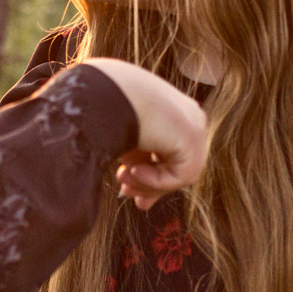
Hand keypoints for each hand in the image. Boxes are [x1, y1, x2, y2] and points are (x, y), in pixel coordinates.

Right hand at [79, 58, 207, 209]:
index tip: (127, 189)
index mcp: (167, 111)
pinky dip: (155, 180)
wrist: (102, 92)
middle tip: (125, 193)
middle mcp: (185, 115)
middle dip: (151, 185)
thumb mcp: (119, 143)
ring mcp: (193, 125)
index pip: (168, 150)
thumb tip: (138, 199)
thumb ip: (134, 165)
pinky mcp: (193, 137)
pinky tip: (134, 170)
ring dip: (148, 183)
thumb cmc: (99, 112)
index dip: (150, 175)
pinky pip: (181, 175)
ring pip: (180, 174)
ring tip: (121, 177)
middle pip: (177, 164)